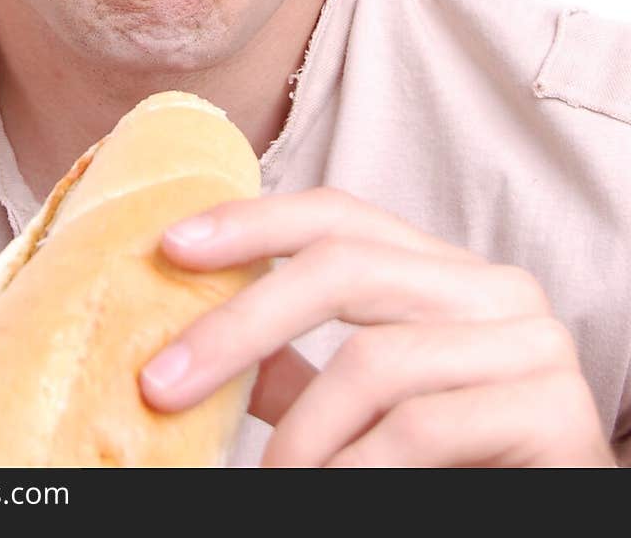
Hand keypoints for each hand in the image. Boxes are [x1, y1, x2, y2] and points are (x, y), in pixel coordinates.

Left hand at [138, 188, 616, 466]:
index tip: (170, 246)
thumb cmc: (453, 471)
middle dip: (240, 324)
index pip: (341, 216)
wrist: (559, 532)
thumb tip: (196, 345)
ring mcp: (533, 343)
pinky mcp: (554, 409)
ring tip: (268, 484)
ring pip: (377, 360)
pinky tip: (328, 500)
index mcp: (447, 273)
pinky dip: (356, 470)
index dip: (253, 221)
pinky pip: (422, 427)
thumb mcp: (361, 413)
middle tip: (162, 383)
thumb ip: (297, 373)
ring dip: (300, 436)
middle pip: (346, 267)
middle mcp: (496, 288)